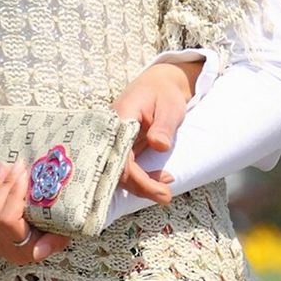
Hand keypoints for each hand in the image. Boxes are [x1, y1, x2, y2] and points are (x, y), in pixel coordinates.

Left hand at [0, 162, 70, 263]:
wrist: (37, 246)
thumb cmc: (51, 238)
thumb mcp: (59, 240)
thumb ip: (52, 244)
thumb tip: (38, 251)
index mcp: (20, 250)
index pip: (8, 219)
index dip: (13, 195)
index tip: (24, 175)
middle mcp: (1, 246)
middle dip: (5, 185)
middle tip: (17, 165)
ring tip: (5, 167)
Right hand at [112, 59, 200, 204]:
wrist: (159, 84)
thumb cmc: (165, 93)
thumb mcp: (170, 107)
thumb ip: (163, 126)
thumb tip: (159, 145)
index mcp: (120, 118)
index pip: (120, 155)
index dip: (136, 177)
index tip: (157, 189)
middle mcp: (110, 132)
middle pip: (116, 168)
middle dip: (140, 186)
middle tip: (166, 197)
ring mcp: (113, 140)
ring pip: (119, 171)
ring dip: (142, 185)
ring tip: (166, 192)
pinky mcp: (119, 147)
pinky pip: (124, 167)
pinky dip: (141, 179)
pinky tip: (159, 181)